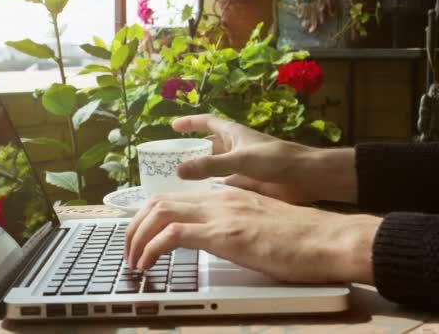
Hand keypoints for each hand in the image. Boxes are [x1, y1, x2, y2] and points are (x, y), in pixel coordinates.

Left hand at [125, 188, 380, 283]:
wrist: (331, 239)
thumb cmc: (303, 239)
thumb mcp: (258, 226)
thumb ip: (233, 226)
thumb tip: (214, 239)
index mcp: (227, 197)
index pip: (174, 197)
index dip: (149, 216)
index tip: (140, 236)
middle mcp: (219, 200)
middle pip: (159, 202)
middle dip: (135, 226)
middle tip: (129, 250)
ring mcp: (222, 215)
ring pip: (160, 213)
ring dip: (138, 237)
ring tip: (133, 260)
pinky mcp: (226, 235)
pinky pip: (174, 234)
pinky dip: (153, 249)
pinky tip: (149, 264)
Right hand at [172, 114, 357, 203]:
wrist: (306, 177)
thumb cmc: (276, 160)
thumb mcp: (240, 160)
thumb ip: (210, 166)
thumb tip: (179, 170)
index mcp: (233, 134)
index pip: (207, 122)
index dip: (190, 123)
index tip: (173, 126)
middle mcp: (235, 148)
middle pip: (208, 147)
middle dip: (191, 151)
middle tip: (170, 161)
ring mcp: (241, 166)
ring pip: (215, 167)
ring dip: (200, 171)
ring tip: (179, 181)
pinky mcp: (247, 182)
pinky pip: (223, 183)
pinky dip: (212, 188)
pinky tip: (201, 198)